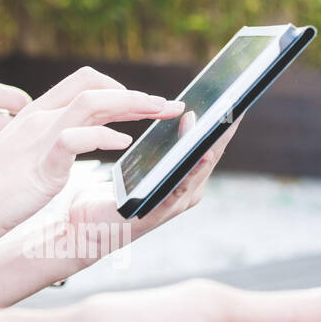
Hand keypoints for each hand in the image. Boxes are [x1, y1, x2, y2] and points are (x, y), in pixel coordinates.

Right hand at [0, 67, 184, 243]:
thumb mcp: (24, 162)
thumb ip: (49, 148)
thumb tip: (76, 144)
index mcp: (34, 117)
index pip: (81, 84)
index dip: (116, 89)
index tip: (142, 105)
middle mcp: (39, 118)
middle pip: (94, 86)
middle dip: (136, 94)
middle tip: (169, 106)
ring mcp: (39, 137)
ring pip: (94, 101)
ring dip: (135, 105)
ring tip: (162, 115)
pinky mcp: (41, 161)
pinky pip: (79, 136)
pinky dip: (106, 136)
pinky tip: (123, 144)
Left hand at [62, 114, 242, 259]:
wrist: (84, 227)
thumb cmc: (110, 197)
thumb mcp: (141, 166)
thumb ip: (160, 149)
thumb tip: (179, 114)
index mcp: (183, 179)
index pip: (207, 144)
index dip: (222, 121)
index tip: (234, 94)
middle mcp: (184, 192)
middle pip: (211, 154)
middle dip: (224, 129)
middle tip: (237, 99)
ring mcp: (172, 205)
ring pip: (199, 170)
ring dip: (210, 144)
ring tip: (221, 119)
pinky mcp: (155, 215)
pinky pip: (177, 190)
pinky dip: (190, 171)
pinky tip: (200, 152)